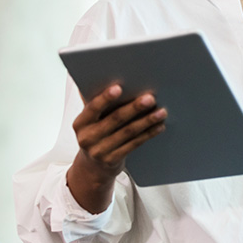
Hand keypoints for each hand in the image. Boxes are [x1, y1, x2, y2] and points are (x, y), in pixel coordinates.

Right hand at [66, 84, 166, 211]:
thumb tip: (103, 75)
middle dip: (134, 107)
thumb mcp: (89, 120)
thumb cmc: (94, 133)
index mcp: (80, 123)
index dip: (105, 98)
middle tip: (150, 98)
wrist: (92, 167)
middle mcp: (88, 138)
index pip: (92, 108)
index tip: (119, 87)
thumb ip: (94, 101)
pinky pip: (134, 144)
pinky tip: (159, 126)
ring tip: (161, 111)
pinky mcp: (113, 160)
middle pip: (114, 120)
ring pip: (128, 132)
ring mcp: (100, 151)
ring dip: (147, 121)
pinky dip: (148, 134)